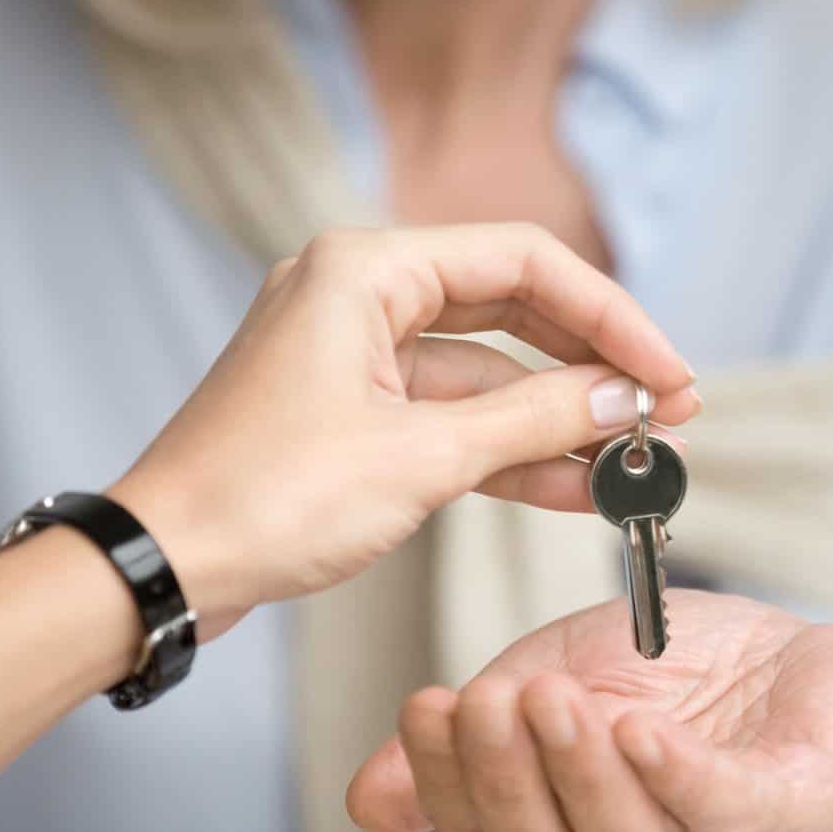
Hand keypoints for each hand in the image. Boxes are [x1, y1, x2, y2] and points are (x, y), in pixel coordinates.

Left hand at [107, 223, 699, 639]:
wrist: (164, 569)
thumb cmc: (265, 500)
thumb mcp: (420, 458)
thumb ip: (533, 421)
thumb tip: (622, 400)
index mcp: (365, 269)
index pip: (523, 262)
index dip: (610, 317)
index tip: (668, 374)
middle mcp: (361, 295)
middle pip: (512, 310)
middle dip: (592, 366)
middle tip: (668, 412)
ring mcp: (356, 358)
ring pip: (487, 375)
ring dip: (559, 421)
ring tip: (637, 462)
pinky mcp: (355, 417)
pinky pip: (453, 421)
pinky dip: (512, 453)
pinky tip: (580, 488)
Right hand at [347, 591, 832, 831]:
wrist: (822, 659)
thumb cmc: (685, 674)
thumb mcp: (559, 681)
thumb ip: (479, 732)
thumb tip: (364, 799)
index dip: (448, 780)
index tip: (424, 703)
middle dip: (506, 779)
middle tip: (484, 700)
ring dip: (581, 774)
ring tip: (552, 698)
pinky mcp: (792, 810)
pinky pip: (726, 812)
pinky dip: (674, 776)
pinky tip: (637, 728)